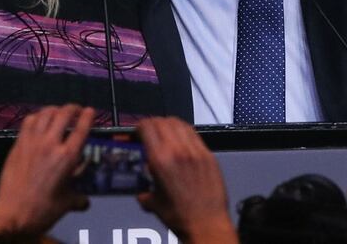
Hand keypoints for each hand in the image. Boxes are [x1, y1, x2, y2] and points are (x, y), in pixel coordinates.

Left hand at [0, 105, 93, 237]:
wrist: (13, 214)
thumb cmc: (43, 210)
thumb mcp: (66, 203)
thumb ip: (78, 199)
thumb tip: (85, 201)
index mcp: (67, 157)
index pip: (81, 129)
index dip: (87, 116)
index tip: (90, 110)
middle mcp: (50, 144)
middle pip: (63, 114)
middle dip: (72, 108)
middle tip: (75, 110)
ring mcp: (32, 142)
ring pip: (44, 114)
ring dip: (54, 109)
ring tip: (58, 112)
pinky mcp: (18, 145)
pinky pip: (28, 122)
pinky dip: (36, 117)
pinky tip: (38, 121)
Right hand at [136, 117, 235, 242]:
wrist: (207, 224)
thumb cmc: (182, 217)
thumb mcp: (155, 204)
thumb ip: (146, 193)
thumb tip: (143, 193)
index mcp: (160, 160)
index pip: (147, 127)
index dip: (139, 126)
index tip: (137, 131)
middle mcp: (178, 151)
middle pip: (162, 121)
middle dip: (152, 124)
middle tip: (149, 132)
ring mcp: (195, 151)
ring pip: (180, 124)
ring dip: (169, 125)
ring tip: (166, 133)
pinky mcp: (208, 155)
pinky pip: (195, 134)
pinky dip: (185, 133)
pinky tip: (183, 141)